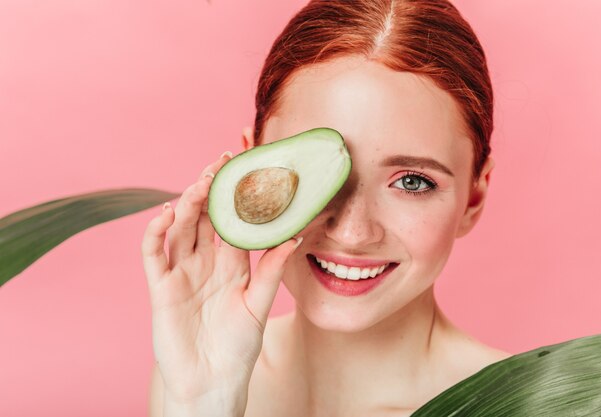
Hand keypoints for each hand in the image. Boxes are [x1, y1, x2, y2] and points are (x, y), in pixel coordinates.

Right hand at [141, 152, 301, 405]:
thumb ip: (271, 271)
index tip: (246, 170)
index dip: (238, 197)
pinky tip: (168, 213)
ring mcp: (182, 272)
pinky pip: (155, 253)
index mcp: (232, 263)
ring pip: (181, 228)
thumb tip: (294, 237)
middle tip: (220, 164)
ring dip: (189, 204)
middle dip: (211, 190)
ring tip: (201, 183)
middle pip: (205, 217)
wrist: (213, 382)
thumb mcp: (259, 305)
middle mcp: (206, 262)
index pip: (233, 221)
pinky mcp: (161, 287)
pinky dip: (157, 232)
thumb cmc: (238, 346)